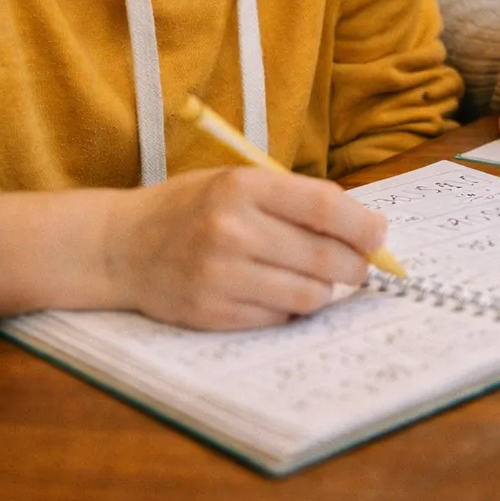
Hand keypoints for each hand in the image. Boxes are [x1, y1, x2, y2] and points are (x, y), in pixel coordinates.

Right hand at [114, 165, 387, 330]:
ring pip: (308, 295)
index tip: (379, 235)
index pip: (324, 208)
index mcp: (242, 187)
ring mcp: (219, 275)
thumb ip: (294, 200)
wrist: (120, 246)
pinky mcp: (211, 313)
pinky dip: (288, 308)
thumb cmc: (190, 208)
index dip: (362, 225)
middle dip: (354, 265)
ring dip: (323, 290)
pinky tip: (274, 292)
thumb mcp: (237, 182)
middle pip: (323, 257)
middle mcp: (231, 229)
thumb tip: (363, 228)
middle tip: (358, 266)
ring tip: (314, 278)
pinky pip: (278, 318)